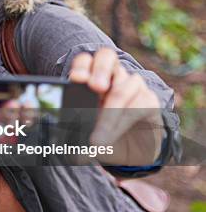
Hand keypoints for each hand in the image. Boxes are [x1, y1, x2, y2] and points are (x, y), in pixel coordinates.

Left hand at [69, 48, 163, 164]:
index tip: (76, 79)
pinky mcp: (149, 100)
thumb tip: (62, 135)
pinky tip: (112, 135)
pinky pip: (138, 104)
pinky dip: (122, 122)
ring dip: (109, 113)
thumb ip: (74, 127)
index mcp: (91, 78)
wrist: (130, 154)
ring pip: (122, 88)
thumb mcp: (83, 132)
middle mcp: (112, 76)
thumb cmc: (101, 136)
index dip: (81, 66)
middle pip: (107, 57)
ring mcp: (132, 86)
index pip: (85, 61)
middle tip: (96, 87)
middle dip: (100, 70)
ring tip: (97, 137)